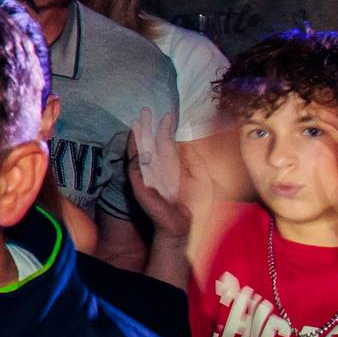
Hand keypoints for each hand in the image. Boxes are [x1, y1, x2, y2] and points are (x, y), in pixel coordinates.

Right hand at [127, 109, 192, 241]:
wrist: (185, 225)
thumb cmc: (193, 204)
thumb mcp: (201, 177)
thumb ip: (194, 160)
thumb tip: (184, 142)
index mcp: (171, 167)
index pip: (165, 145)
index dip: (165, 130)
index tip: (167, 115)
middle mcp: (157, 169)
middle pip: (149, 145)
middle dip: (147, 128)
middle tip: (144, 111)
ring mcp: (147, 177)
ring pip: (139, 154)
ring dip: (137, 139)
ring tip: (136, 123)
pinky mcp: (140, 187)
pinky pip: (136, 172)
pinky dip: (136, 160)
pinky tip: (139, 148)